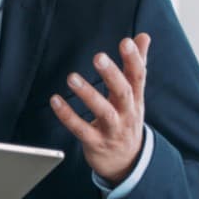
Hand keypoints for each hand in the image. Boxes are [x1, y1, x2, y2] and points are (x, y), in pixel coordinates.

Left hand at [50, 34, 150, 185]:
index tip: (127, 42)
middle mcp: (126, 114)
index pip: (138, 77)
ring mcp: (112, 130)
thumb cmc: (126, 120)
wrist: (126, 162)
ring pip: (103, 112)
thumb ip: (136, 65)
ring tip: (71, 77)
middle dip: (112, 75)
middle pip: (123, 93)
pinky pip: (81, 129)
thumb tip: (143, 36)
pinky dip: (68, 116)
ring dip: (88, 94)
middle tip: (99, 56)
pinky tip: (55, 101)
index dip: (134, 59)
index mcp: (135, 99)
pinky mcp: (96, 143)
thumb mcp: (134, 95)